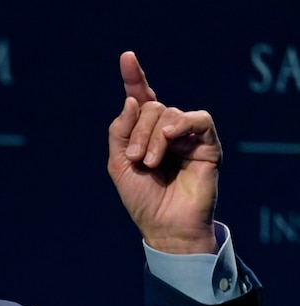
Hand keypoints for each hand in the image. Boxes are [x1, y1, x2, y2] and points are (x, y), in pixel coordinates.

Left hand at [108, 51, 221, 253]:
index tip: (126, 57)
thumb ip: (120, 132)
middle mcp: (167, 130)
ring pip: (168, 112)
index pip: (141, 98)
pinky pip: (198, 118)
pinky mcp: (208, 144)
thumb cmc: (142, 199)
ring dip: (153, 137)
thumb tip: (133, 100)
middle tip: (136, 160)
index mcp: (144, 133)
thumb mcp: (118, 164)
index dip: (134, 77)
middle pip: (151, 106)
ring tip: (149, 164)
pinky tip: (170, 138)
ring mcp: (188, 136)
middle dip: (138, 131)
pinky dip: (181, 124)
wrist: (164, 226)